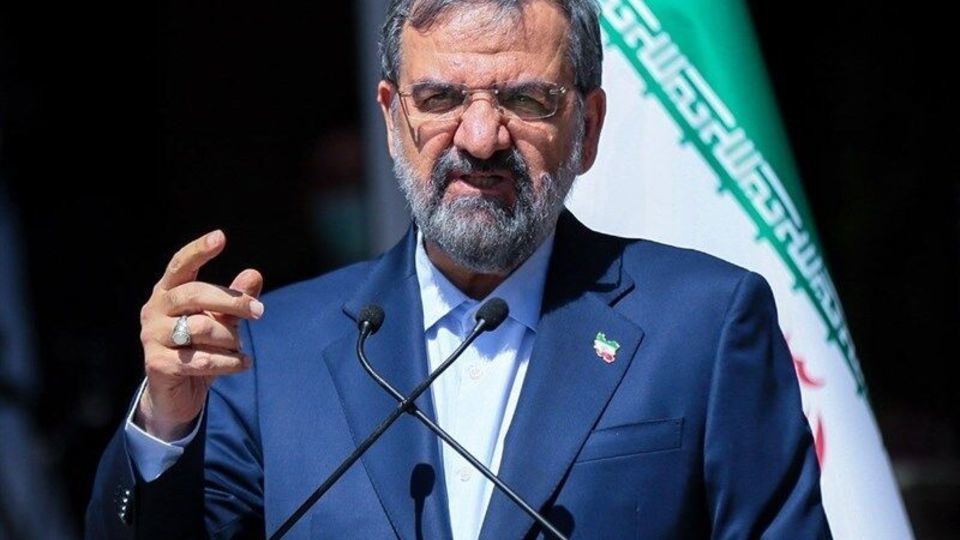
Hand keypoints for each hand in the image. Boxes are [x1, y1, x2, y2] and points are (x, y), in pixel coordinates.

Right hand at [135, 230, 263, 440]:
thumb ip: (236, 300)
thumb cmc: (200, 349)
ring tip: (240, 349)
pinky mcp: (157, 364)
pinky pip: (200, 360)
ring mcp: (151, 337)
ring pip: (201, 328)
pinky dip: (228, 362)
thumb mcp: (222, 322)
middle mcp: (153, 310)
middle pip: (194, 294)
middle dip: (232, 301)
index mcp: (167, 293)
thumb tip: (255, 275)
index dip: (198, 251)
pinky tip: (243, 364)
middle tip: (259, 311)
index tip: (220, 237)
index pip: (180, 265)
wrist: (176, 395)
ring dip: (230, 339)